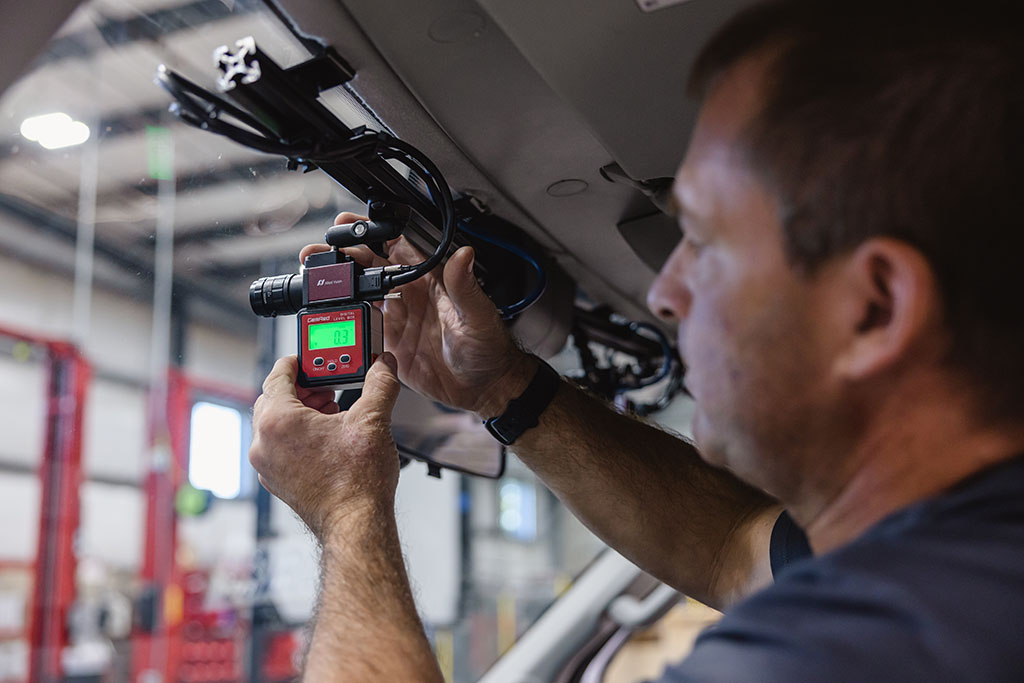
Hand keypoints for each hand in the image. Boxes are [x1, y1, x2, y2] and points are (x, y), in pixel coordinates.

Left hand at [249, 353, 401, 538]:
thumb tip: (384, 365)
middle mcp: (264, 443)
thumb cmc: (356, 481)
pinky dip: (297, 435)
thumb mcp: (372, 421)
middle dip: (301, 388)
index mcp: (279, 421)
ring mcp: (268, 466)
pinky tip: (327, 438)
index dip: (296, 362)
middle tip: (326, 384)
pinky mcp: (277, 481)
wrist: (355, 525)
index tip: (309, 358)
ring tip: (331, 411)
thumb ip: (379, 384)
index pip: (277, 375)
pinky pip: (280, 447)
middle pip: (273, 399)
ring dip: (300, 412)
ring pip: (275, 424)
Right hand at [300, 212, 536, 416]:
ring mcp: (398, 316)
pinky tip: (328, 311)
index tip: (352, 223)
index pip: (399, 245)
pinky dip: (344, 317)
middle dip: (344, 253)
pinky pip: (361, 324)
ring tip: (315, 272)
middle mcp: (411, 293)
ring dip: (338, 282)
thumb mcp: (478, 315)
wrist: (484, 388)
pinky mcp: (389, 341)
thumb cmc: (489, 348)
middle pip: (370, 265)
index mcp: (432, 280)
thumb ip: (465, 286)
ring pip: (361, 291)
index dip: (374, 231)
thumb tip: (464, 254)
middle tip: (320, 248)